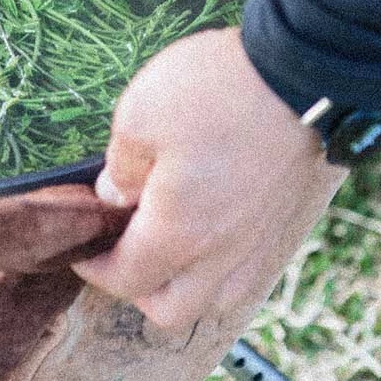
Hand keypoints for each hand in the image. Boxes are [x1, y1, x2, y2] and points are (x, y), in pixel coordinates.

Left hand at [73, 26, 346, 335]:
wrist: (300, 71)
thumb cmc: (214, 90)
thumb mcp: (139, 113)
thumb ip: (119, 165)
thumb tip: (113, 194)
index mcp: (180, 231)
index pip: (128, 279)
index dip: (96, 269)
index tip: (81, 249)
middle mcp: (223, 251)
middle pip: (172, 309)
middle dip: (136, 289)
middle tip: (120, 249)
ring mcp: (260, 240)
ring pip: (217, 298)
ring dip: (183, 284)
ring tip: (165, 244)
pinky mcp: (284, 220)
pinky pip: (249, 272)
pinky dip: (221, 268)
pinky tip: (210, 231)